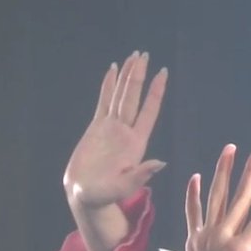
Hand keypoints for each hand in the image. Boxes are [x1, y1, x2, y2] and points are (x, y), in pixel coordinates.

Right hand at [64, 51, 167, 208]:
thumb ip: (140, 175)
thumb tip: (161, 163)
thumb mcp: (124, 187)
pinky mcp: (97, 128)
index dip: (155, 91)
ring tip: (132, 56)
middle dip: (139, 75)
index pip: (148, 110)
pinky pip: (104, 101)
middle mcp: (126, 131)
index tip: (163, 72)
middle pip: (134, 96)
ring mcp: (112, 128)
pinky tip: (112, 71)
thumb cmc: (105, 196)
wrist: (86, 196)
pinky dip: (108, 86)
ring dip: (126, 76)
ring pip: (120, 96)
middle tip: (144, 54)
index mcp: (136, 142)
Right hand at [185, 144, 250, 250]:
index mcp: (242, 250)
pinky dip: (194, 196)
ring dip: (224, 174)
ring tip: (231, 149)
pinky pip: (194, 213)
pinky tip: (198, 177)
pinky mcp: (195, 243)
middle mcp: (227, 238)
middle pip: (241, 198)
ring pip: (218, 198)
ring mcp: (211, 238)